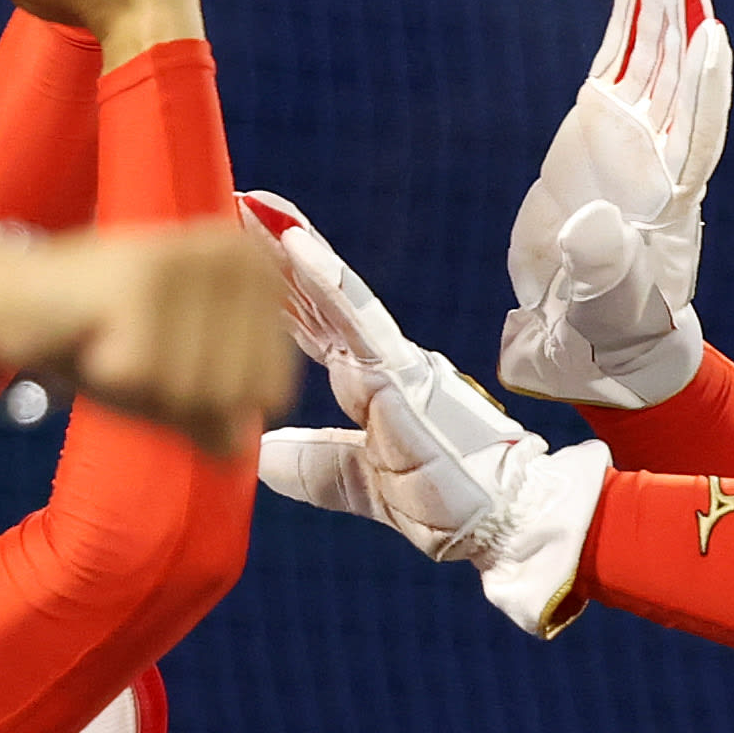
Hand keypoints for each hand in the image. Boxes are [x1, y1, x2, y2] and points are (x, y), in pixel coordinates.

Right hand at [0, 223, 294, 458]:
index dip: (209, 407)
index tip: (163, 363)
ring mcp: (191, 263)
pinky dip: (109, 376)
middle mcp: (235, 257)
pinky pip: (143, 377)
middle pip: (233, 396)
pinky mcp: (141, 277)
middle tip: (131, 353)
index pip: (271, 394)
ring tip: (113, 342)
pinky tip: (92, 337)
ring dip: (140, 387)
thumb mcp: (176, 388)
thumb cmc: (102, 341)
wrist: (15, 300)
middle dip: (174, 399)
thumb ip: (220, 415)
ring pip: (192, 390)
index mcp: (259, 275)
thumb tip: (238, 446)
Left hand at [245, 192, 607, 637]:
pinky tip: (301, 254)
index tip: (230, 251)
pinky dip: (332, 290)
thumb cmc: (442, 505)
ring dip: (303, 258)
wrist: (503, 525)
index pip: (312, 325)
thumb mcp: (357, 485)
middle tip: (235, 206)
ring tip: (264, 218)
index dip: (274, 287)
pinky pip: (367, 331)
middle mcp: (384, 364)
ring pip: (342, 301)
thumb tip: (257, 455)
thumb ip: (313, 465)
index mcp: (370, 383)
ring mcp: (399, 369)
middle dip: (279, 252)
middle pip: (322, 298)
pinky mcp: (412, 383)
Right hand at [502, 0, 732, 409]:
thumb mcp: (603, 307)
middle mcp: (656, 158)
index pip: (698, 133)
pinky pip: (618, 60)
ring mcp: (629, 137)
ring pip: (652, 59)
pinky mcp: (596, 126)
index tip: (713, 37)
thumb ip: (601, 267)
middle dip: (678, 21)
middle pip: (678, 78)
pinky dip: (626, 18)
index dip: (706, 86)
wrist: (588, 330)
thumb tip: (596, 228)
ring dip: (656, 8)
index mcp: (668, 201)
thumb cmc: (606, 329)